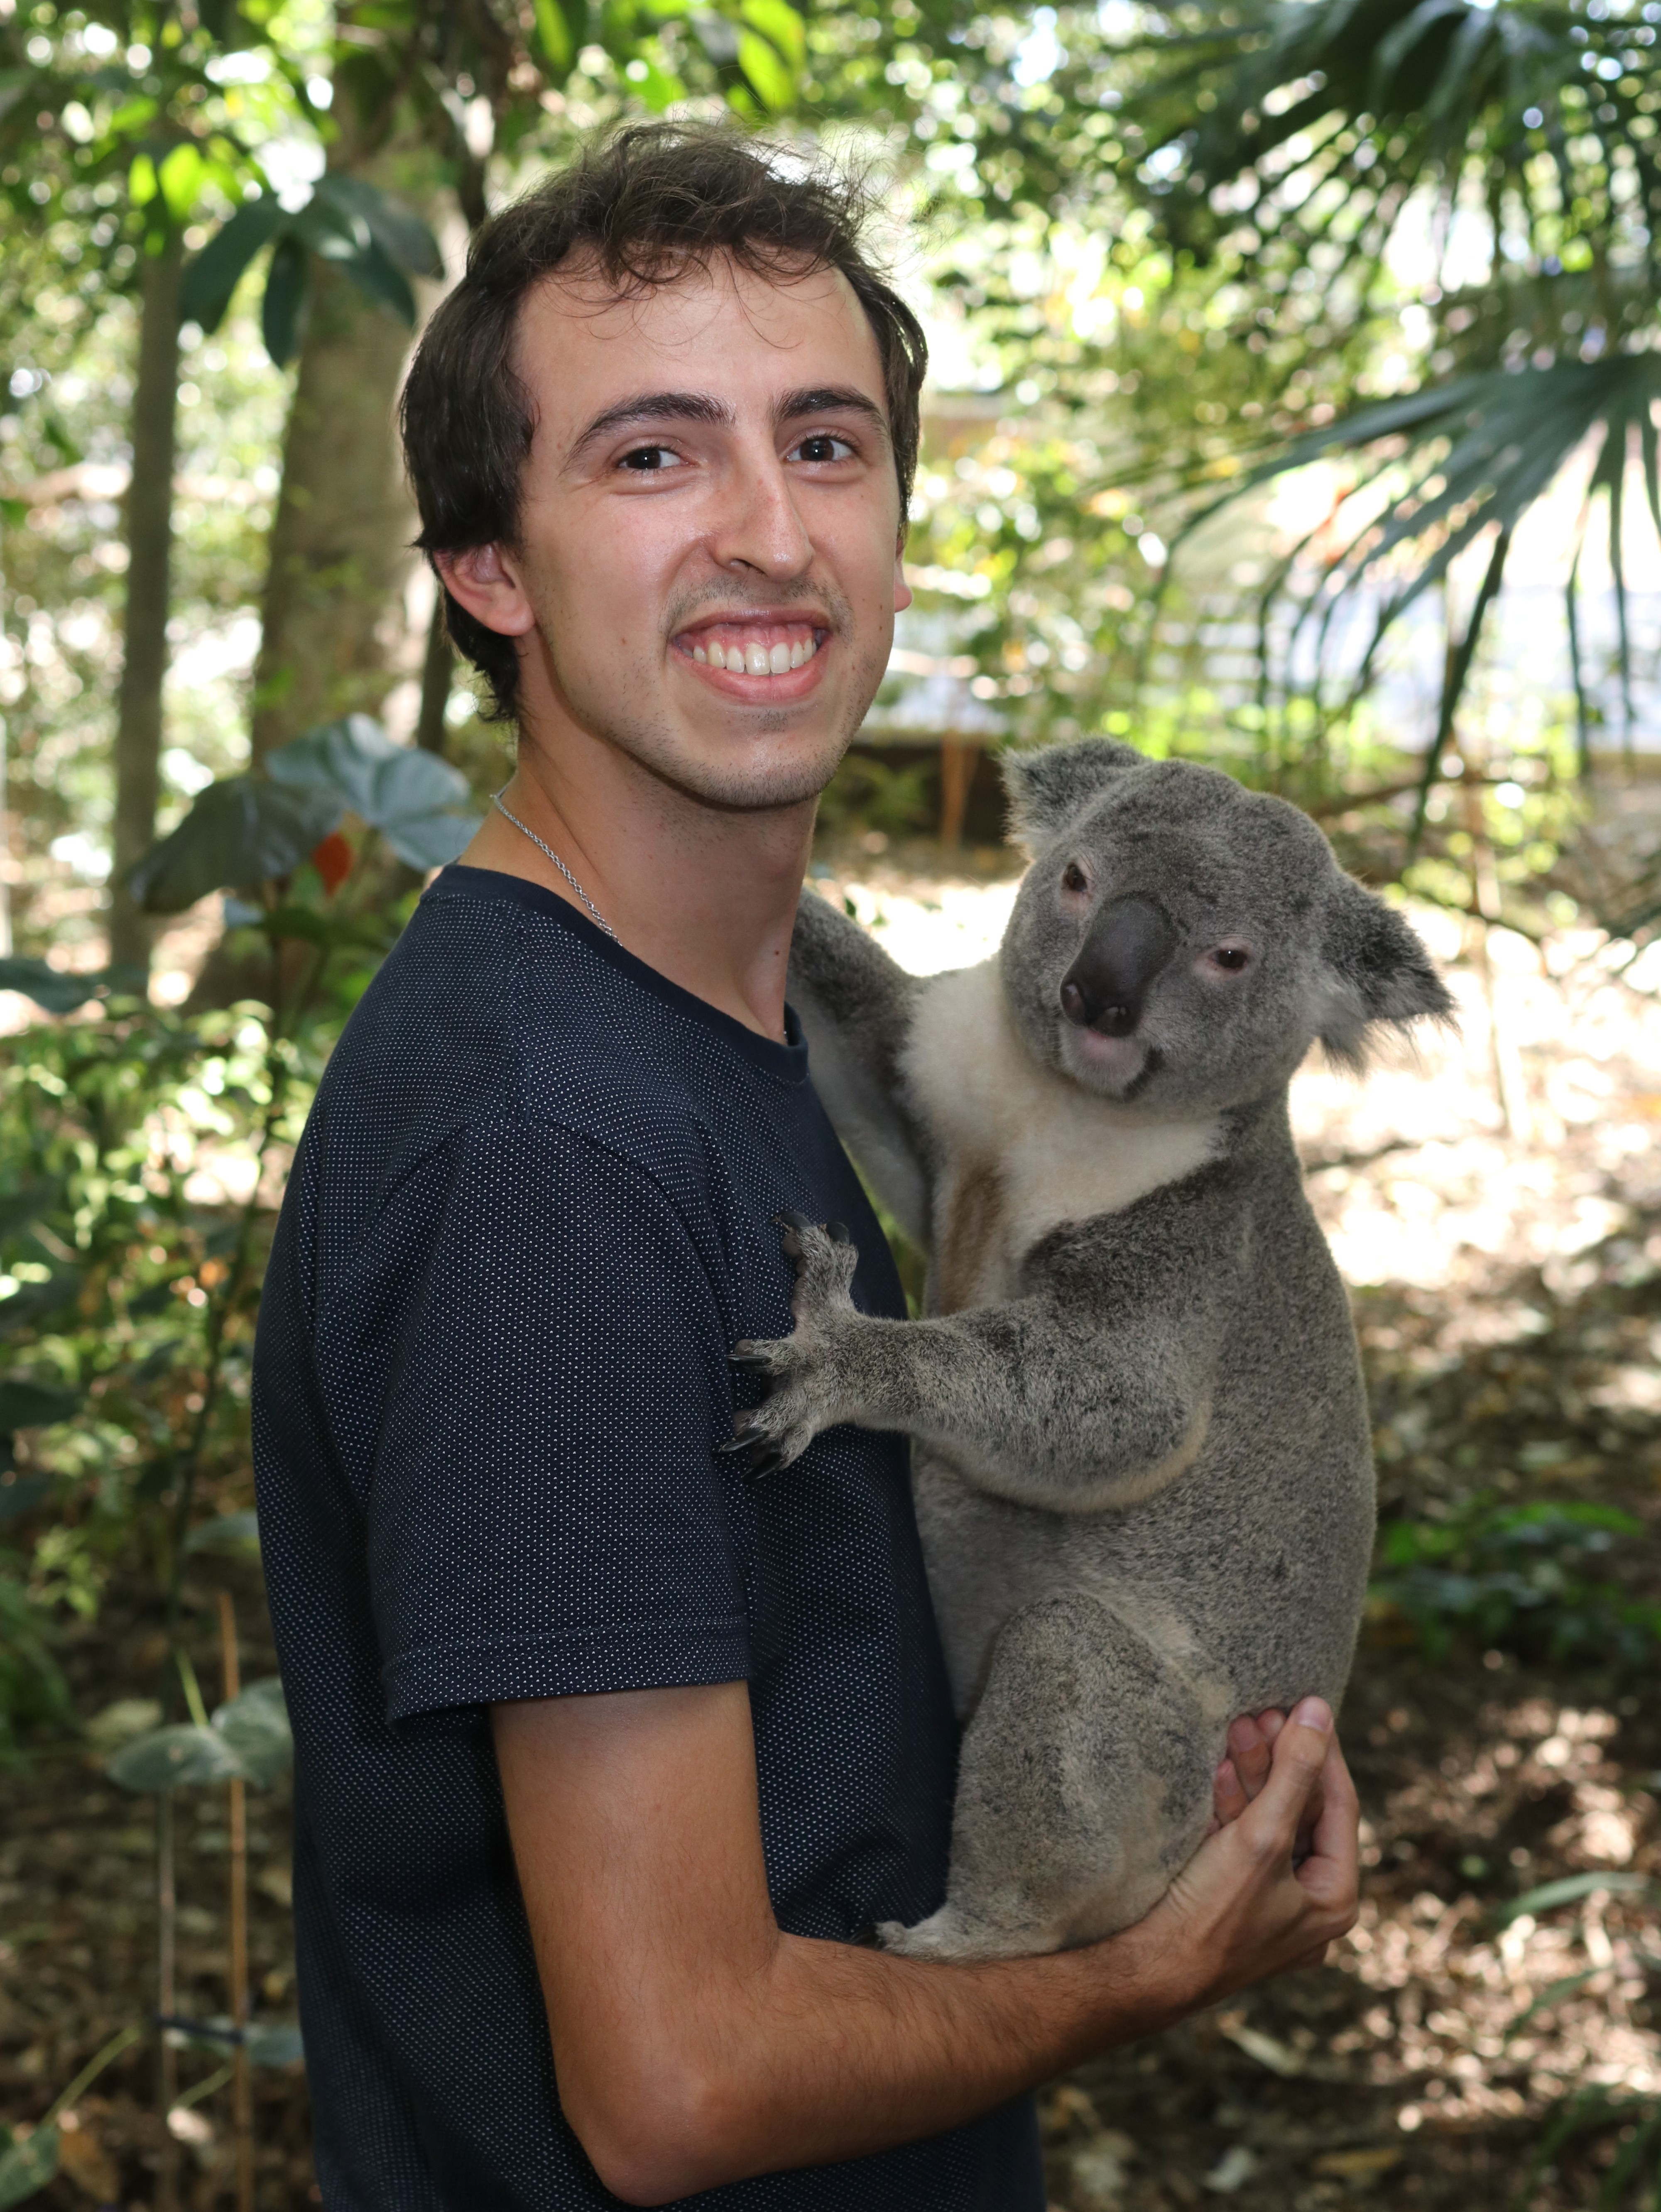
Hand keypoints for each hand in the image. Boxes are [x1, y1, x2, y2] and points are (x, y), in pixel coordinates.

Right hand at [1139, 1696, 1358, 2014]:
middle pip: (1301, 1812)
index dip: (1324, 1752)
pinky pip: (1242, 1841)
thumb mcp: (1263, 1837)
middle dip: (1279, 1761)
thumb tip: (1317, 1712)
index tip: (1309, 1707)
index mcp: (1335, 1899)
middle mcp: (1308, 1905)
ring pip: (1269, 1822)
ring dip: (1252, 1775)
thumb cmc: (1213, 1913)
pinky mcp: (1231, 1899)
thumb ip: (1294, 1773)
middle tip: (1262, 1714)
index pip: (1340, 1806)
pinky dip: (1232, 1806)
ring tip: (1237, 1726)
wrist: (1148, 1970)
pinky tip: (1219, 1770)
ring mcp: (1269, 1904)